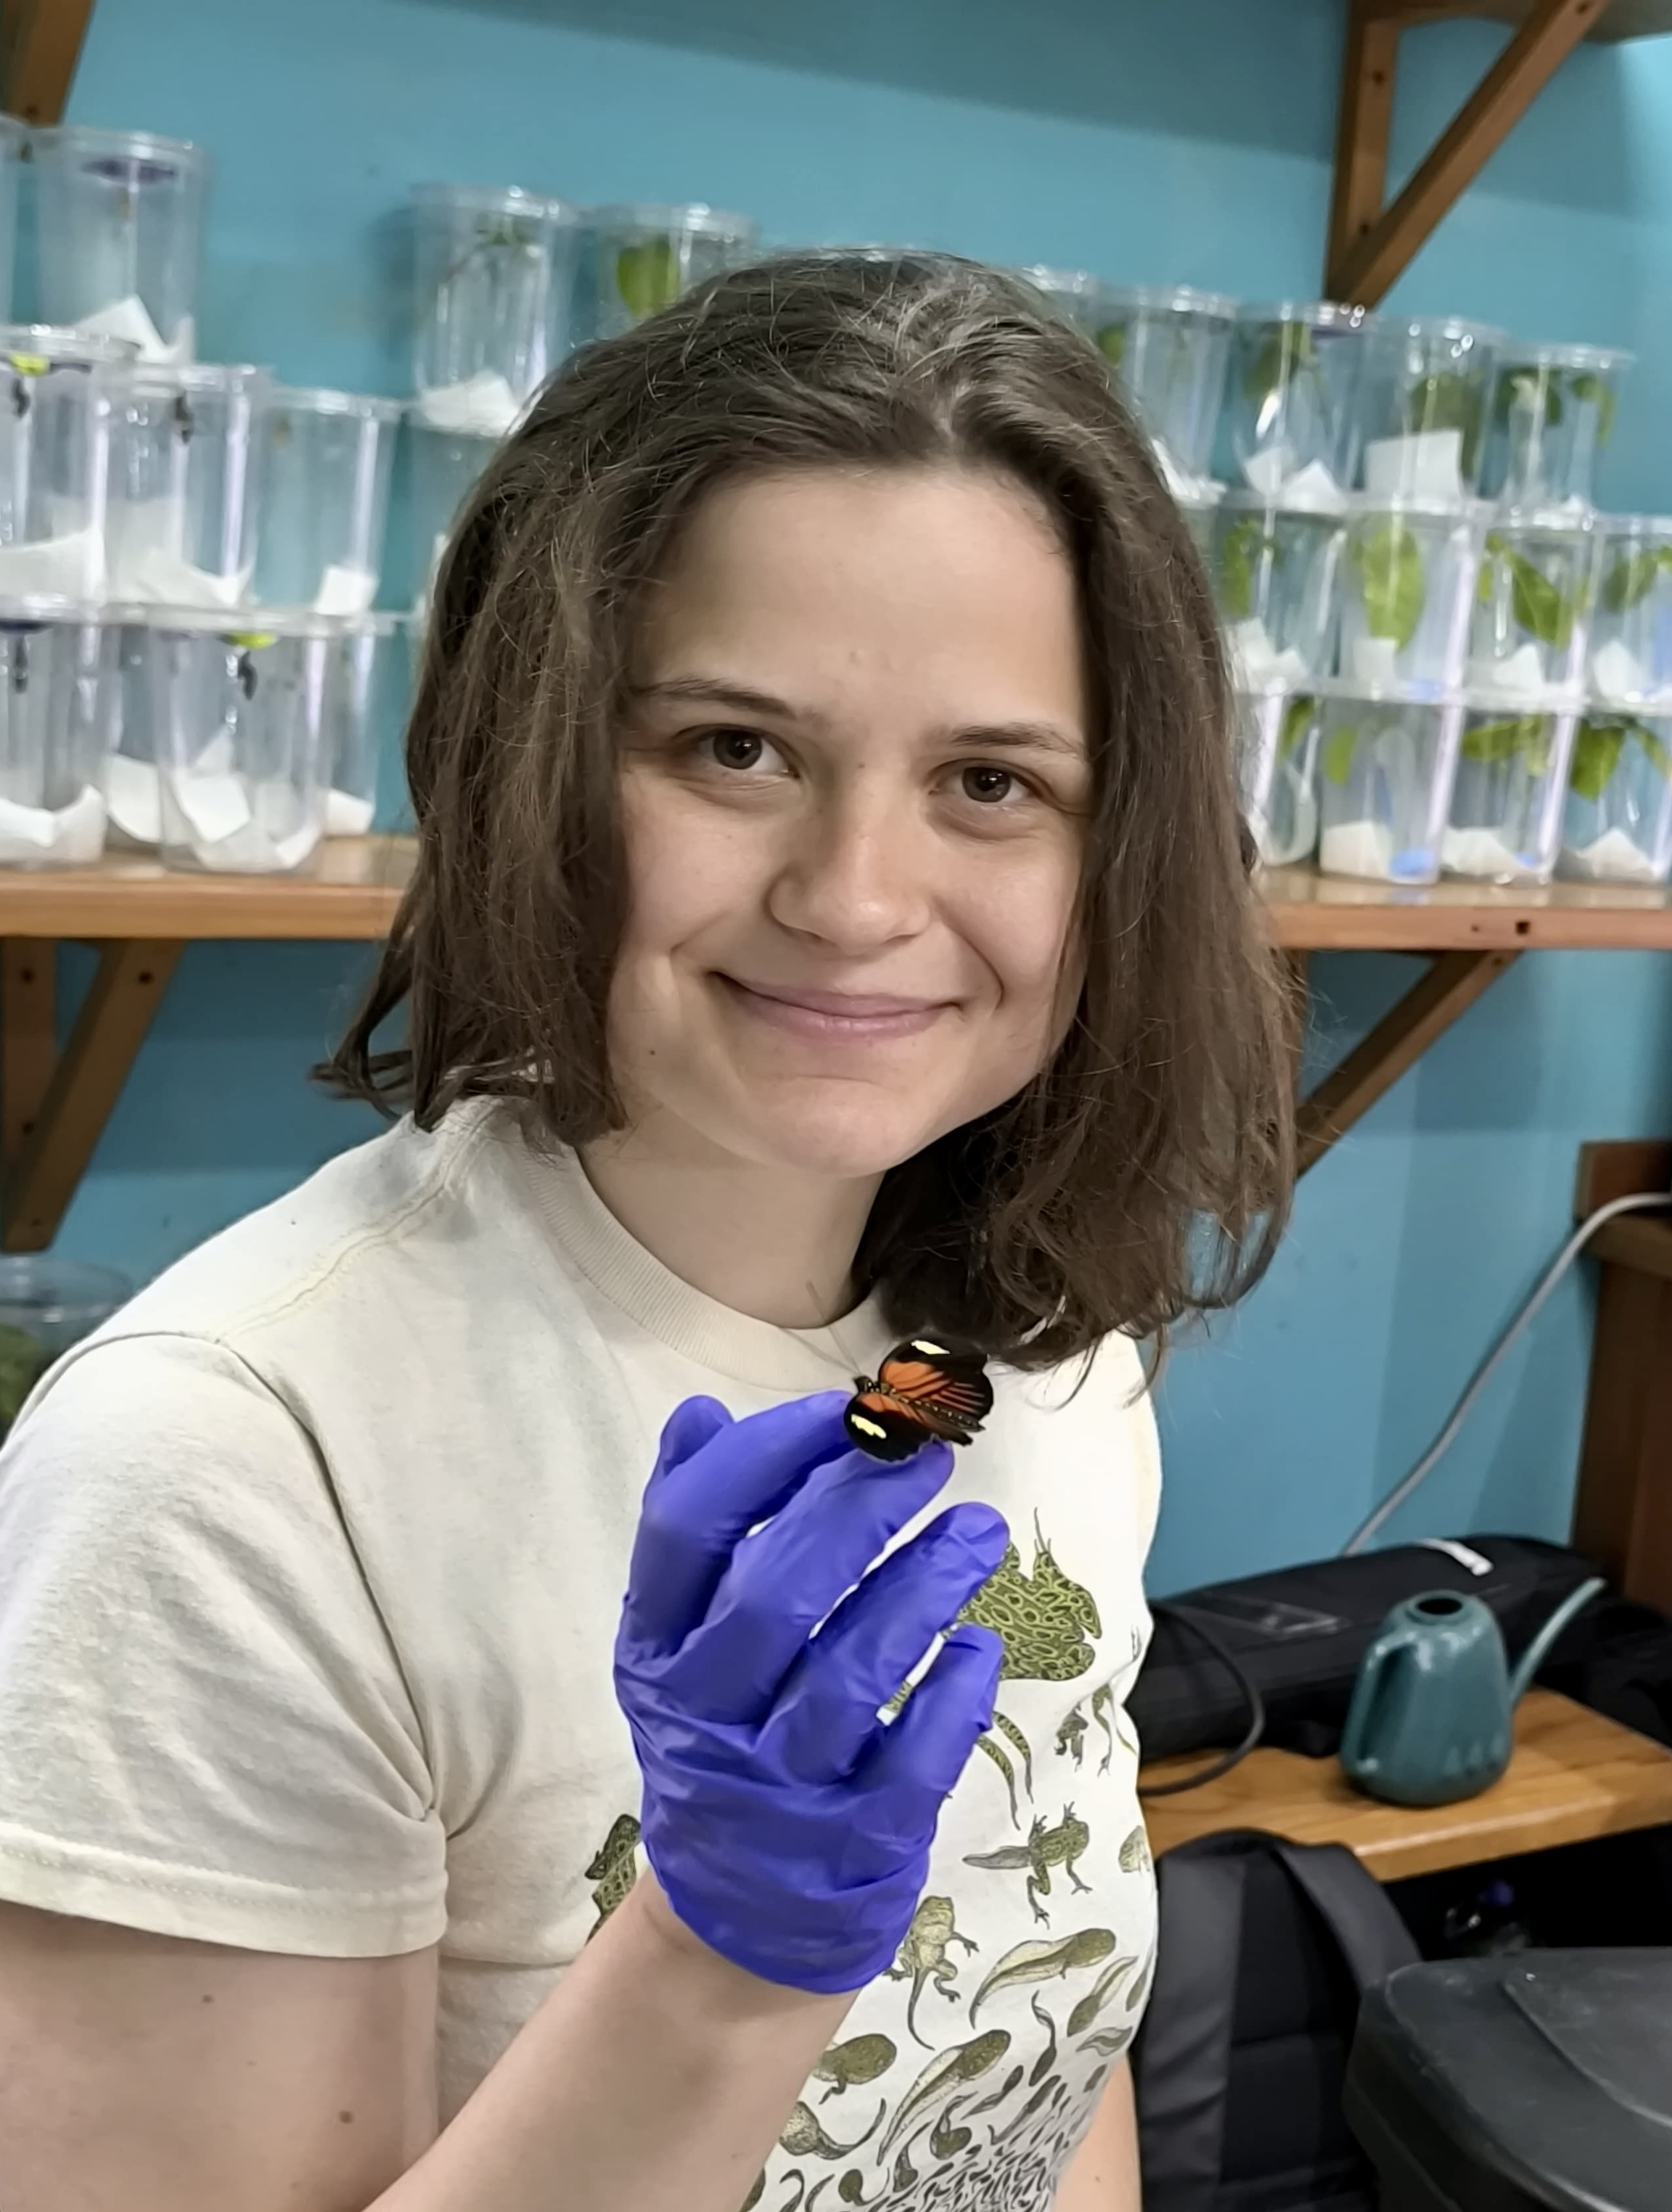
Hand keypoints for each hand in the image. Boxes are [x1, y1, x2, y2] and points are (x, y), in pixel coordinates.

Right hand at [614, 1392, 1006, 1993]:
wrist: (736, 1918)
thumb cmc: (728, 1732)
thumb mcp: (685, 1641)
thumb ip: (697, 1527)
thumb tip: (701, 1414)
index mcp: (655, 1648)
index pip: (689, 1530)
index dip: (766, 1457)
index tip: (845, 1409)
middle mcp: (702, 1717)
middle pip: (775, 1598)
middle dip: (859, 1513)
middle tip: (929, 1458)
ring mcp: (775, 1788)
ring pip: (849, 1676)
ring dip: (922, 1590)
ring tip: (978, 1531)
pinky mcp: (851, 1844)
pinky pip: (911, 1759)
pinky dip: (952, 1695)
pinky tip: (980, 1646)